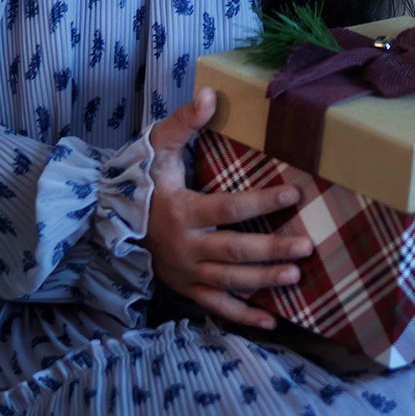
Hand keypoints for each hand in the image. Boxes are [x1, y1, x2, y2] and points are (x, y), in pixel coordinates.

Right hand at [142, 90, 312, 329]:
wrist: (108, 220)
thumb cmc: (142, 181)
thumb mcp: (157, 148)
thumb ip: (184, 123)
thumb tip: (210, 94)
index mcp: (182, 211)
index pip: (228, 209)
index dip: (261, 202)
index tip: (295, 194)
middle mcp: (185, 247)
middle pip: (234, 251)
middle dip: (271, 250)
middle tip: (306, 246)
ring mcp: (186, 272)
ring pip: (229, 281)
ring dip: (263, 281)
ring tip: (296, 276)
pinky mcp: (187, 288)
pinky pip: (217, 306)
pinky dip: (243, 317)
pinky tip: (272, 321)